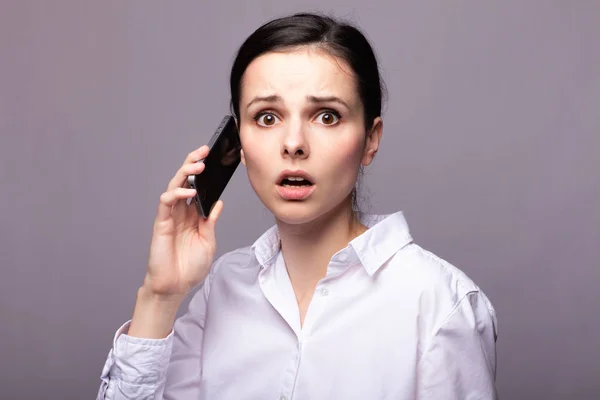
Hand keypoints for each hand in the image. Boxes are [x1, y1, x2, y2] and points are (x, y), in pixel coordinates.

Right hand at [144, 145, 223, 298]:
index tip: (214, 159)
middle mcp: (181, 212)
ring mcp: (170, 216)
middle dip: (193, 164)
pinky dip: (177, 194)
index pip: (197, 187)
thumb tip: (218, 202)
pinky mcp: (162, 223)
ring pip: (174, 186)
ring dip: (185, 174)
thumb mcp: (208, 242)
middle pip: (184, 181)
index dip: (203, 173)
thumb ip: (211, 222)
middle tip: (204, 151)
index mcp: (193, 215)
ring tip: (198, 165)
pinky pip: (166, 203)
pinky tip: (189, 192)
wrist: (175, 286)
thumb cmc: (189, 267)